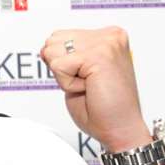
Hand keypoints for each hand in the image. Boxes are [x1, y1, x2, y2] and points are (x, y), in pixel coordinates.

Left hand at [40, 27, 152, 152]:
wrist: (120, 129)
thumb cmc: (101, 107)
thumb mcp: (77, 73)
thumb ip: (65, 55)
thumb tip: (45, 47)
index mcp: (107, 36)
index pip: (59, 37)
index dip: (62, 63)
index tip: (87, 79)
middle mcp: (110, 36)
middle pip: (52, 41)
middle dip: (61, 67)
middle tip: (87, 84)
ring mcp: (106, 43)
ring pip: (53, 52)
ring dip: (64, 76)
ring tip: (89, 86)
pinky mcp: (99, 56)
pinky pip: (59, 66)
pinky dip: (67, 84)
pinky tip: (89, 89)